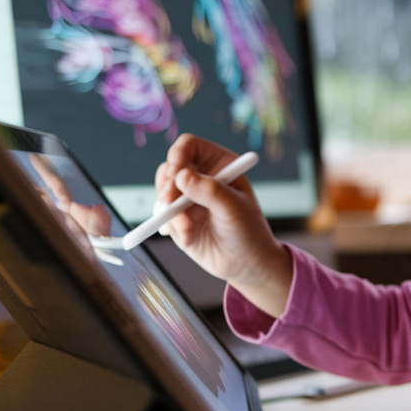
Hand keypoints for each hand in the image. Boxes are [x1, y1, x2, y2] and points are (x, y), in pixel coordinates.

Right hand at [154, 134, 292, 316]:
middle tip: (170, 204)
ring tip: (187, 228)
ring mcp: (187, 198)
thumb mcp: (233, 208)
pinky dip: (171, 226)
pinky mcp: (177, 218)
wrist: (245, 265)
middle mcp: (201, 178)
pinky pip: (161, 216)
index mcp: (219, 165)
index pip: (189, 146)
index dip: (178, 154)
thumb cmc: (248, 232)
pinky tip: (189, 237)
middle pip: (169, 168)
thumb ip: (210, 191)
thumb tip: (182, 176)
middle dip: (167, 186)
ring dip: (169, 211)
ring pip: (161, 192)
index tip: (176, 173)